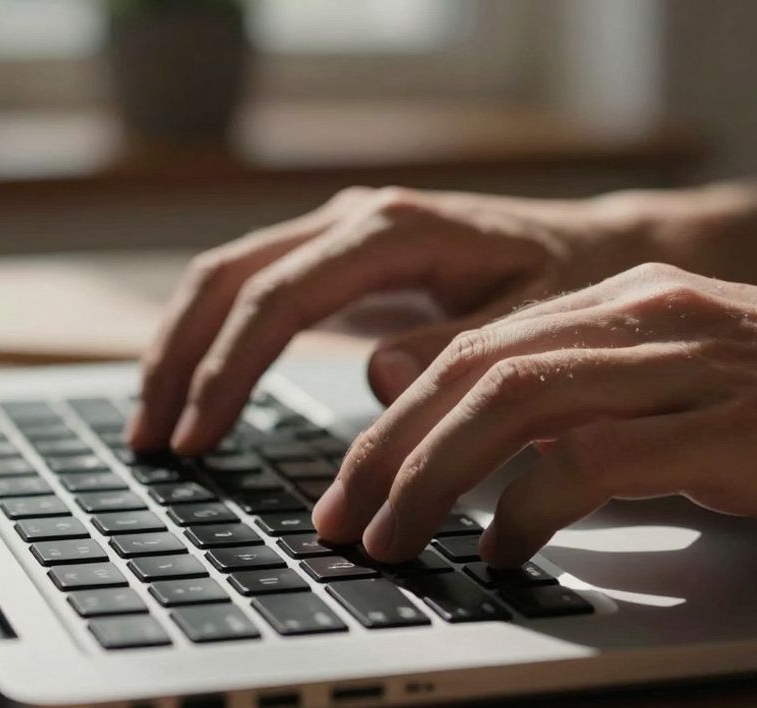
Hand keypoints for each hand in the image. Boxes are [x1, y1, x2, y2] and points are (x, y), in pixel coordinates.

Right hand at [128, 186, 660, 453]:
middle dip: (180, 358)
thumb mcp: (537, 323)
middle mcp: (357, 218)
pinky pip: (258, 288)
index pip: (277, 297)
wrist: (604, 250)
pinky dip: (217, 339)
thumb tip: (374, 379)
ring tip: (155, 424)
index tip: (201, 439)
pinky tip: (200, 390)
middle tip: (152, 441)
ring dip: (183, 347)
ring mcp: (345, 232)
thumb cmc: (576, 287)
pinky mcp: (345, 257)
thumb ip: (460, 351)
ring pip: (229, 276)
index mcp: (394, 230)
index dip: (228, 369)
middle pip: (228, 276)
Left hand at [313, 262, 756, 566]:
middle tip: (343, 520)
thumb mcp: (695, 391)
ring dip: (433, 477)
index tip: (353, 482)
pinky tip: (505, 549)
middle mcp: (649, 319)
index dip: (396, 417)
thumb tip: (501, 462)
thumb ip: (600, 409)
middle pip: (475, 370)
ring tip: (393, 540)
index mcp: (632, 304)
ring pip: (516, 403)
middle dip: (389, 450)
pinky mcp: (734, 428)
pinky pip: (598, 461)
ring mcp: (691, 367)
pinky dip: (531, 506)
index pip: (477, 348)